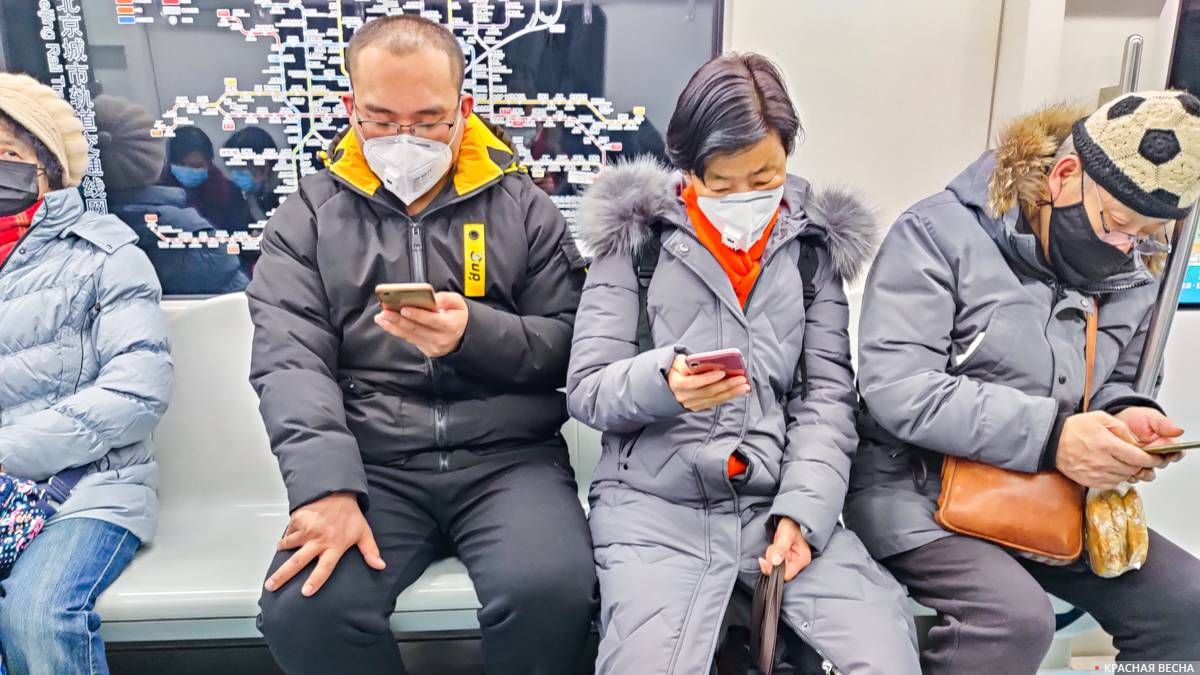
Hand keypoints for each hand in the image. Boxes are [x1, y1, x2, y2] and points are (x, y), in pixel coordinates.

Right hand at [264, 493, 384, 596]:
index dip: (315, 581)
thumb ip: (370, 551)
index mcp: (335, 546)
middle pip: (297, 562)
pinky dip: (288, 535)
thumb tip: (381, 567)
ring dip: (283, 550)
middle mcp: (318, 540)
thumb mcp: (363, 532)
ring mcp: (306, 530)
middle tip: (269, 586)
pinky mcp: (297, 520)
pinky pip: (289, 532)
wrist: (336, 490)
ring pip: (289, 545)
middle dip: (282, 576)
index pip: (324, 568)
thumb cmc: (350, 514)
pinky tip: (290, 535)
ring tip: (280, 552)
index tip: (305, 593)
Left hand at [375, 292, 468, 357]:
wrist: (464, 335)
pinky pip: (410, 340)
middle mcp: (441, 339)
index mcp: (450, 325)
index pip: (432, 320)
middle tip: (385, 312)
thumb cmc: (458, 316)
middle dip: (398, 320)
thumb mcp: (458, 303)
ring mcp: (433, 347)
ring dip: (393, 326)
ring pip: (410, 336)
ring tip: (381, 317)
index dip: (417, 314)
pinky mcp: (426, 350)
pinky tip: (388, 324)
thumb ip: (445, 298)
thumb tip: (431, 297)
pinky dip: (397, 331)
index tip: (404, 308)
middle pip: (416, 329)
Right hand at [667, 354, 749, 411]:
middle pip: (708, 392)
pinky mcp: (697, 407)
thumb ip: (689, 363)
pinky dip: (727, 397)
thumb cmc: (675, 369)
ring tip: (745, 387)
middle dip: (727, 385)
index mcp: (677, 383)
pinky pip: (714, 403)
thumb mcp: (677, 362)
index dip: (709, 378)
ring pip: (714, 399)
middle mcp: (684, 397)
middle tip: (742, 379)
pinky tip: (738, 392)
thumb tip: (707, 364)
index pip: (695, 382)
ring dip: (731, 393)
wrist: (667, 385)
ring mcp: (691, 404)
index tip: (723, 372)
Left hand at [759, 517, 811, 581]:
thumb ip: (781, 547)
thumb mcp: (786, 533)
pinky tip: (774, 547)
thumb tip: (775, 562)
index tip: (764, 560)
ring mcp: (791, 562)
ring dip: (770, 556)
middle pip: (778, 572)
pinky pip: (773, 563)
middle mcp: (797, 564)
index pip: (786, 575)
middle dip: (771, 559)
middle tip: (773, 546)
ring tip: (775, 544)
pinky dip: (770, 555)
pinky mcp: (785, 560)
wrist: (792, 520)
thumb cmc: (792, 525)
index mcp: (802, 560)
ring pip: (774, 567)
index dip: (773, 569)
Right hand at [1055, 411, 1165, 488]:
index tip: (1156, 459)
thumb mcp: (1100, 418)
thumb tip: (1136, 442)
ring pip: (1123, 478)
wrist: (1052, 441)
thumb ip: (1122, 428)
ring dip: (1128, 471)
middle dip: (1140, 465)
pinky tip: (1112, 468)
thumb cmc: (1075, 429)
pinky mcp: (1090, 481)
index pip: (1139, 458)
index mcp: (1107, 445)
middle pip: (1133, 469)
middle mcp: (1102, 462)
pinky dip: (1116, 477)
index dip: (1152, 460)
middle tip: (1139, 458)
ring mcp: (1095, 474)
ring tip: (1123, 461)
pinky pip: (1112, 484)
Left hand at [1116, 407, 1185, 471]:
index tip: (1170, 454)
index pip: (1177, 453)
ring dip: (1143, 472)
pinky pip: (1133, 477)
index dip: (1175, 455)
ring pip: (1148, 474)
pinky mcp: (1130, 467)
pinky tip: (1124, 469)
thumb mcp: (1151, 417)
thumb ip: (1164, 425)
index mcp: (1166, 444)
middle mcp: (1156, 455)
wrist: (1116, 422)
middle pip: (1162, 464)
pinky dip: (1130, 475)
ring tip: (1136, 467)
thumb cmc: (1135, 418)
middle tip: (1148, 458)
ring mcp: (1143, 462)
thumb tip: (1178, 431)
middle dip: (1155, 462)